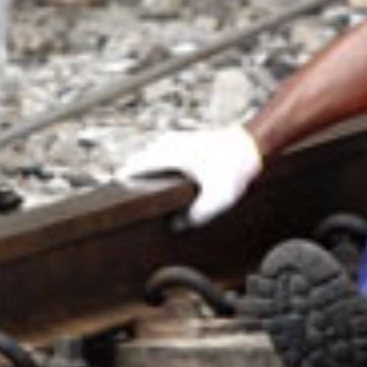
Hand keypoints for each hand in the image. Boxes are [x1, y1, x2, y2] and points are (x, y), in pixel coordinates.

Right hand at [117, 126, 262, 226]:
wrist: (251, 146)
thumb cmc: (234, 168)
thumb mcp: (218, 199)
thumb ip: (195, 216)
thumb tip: (175, 225)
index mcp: (167, 154)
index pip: (131, 168)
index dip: (121, 184)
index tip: (115, 201)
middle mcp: (165, 144)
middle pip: (136, 164)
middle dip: (132, 183)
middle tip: (130, 206)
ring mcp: (172, 140)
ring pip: (147, 160)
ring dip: (144, 176)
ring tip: (145, 198)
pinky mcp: (180, 142)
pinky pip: (158, 157)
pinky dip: (155, 170)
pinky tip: (163, 186)